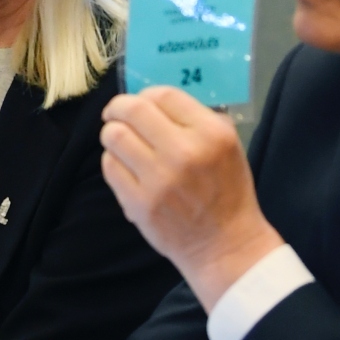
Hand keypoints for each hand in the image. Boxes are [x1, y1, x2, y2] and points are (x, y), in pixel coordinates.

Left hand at [98, 86, 286, 309]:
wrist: (226, 245)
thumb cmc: (227, 192)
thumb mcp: (229, 147)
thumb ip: (196, 120)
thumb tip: (154, 99)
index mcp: (212, 134)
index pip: (164, 94)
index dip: (146, 94)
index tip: (140, 102)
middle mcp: (185, 152)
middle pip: (132, 110)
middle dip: (117, 108)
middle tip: (115, 114)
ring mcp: (160, 179)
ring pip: (114, 136)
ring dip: (112, 134)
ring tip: (120, 141)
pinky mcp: (139, 203)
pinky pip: (110, 166)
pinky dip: (113, 162)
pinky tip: (125, 167)